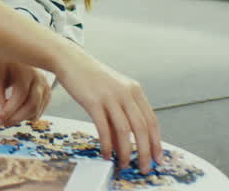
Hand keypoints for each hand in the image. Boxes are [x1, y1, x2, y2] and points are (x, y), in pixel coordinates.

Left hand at [0, 57, 50, 125]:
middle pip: (32, 104)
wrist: (18, 53)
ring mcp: (45, 85)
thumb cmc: (5, 62)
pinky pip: (40, 110)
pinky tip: (17, 114)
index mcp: (25, 69)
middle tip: (1, 123)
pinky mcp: (47, 92)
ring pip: (36, 109)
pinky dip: (28, 116)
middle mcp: (39, 78)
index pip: (20, 94)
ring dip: (20, 118)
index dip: (9, 109)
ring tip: (6, 119)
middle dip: (15, 117)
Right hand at [56, 49, 162, 173]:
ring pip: (125, 131)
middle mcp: (125, 93)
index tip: (157, 158)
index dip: (156, 142)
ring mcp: (109, 97)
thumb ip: (122, 113)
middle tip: (144, 167)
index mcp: (135, 90)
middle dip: (145, 152)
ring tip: (124, 164)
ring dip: (126, 152)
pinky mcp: (93, 101)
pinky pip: (104, 128)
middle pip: (142, 128)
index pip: (152, 121)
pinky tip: (107, 154)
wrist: (70, 60)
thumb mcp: (113, 91)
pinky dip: (107, 145)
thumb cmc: (91, 78)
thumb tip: (125, 142)